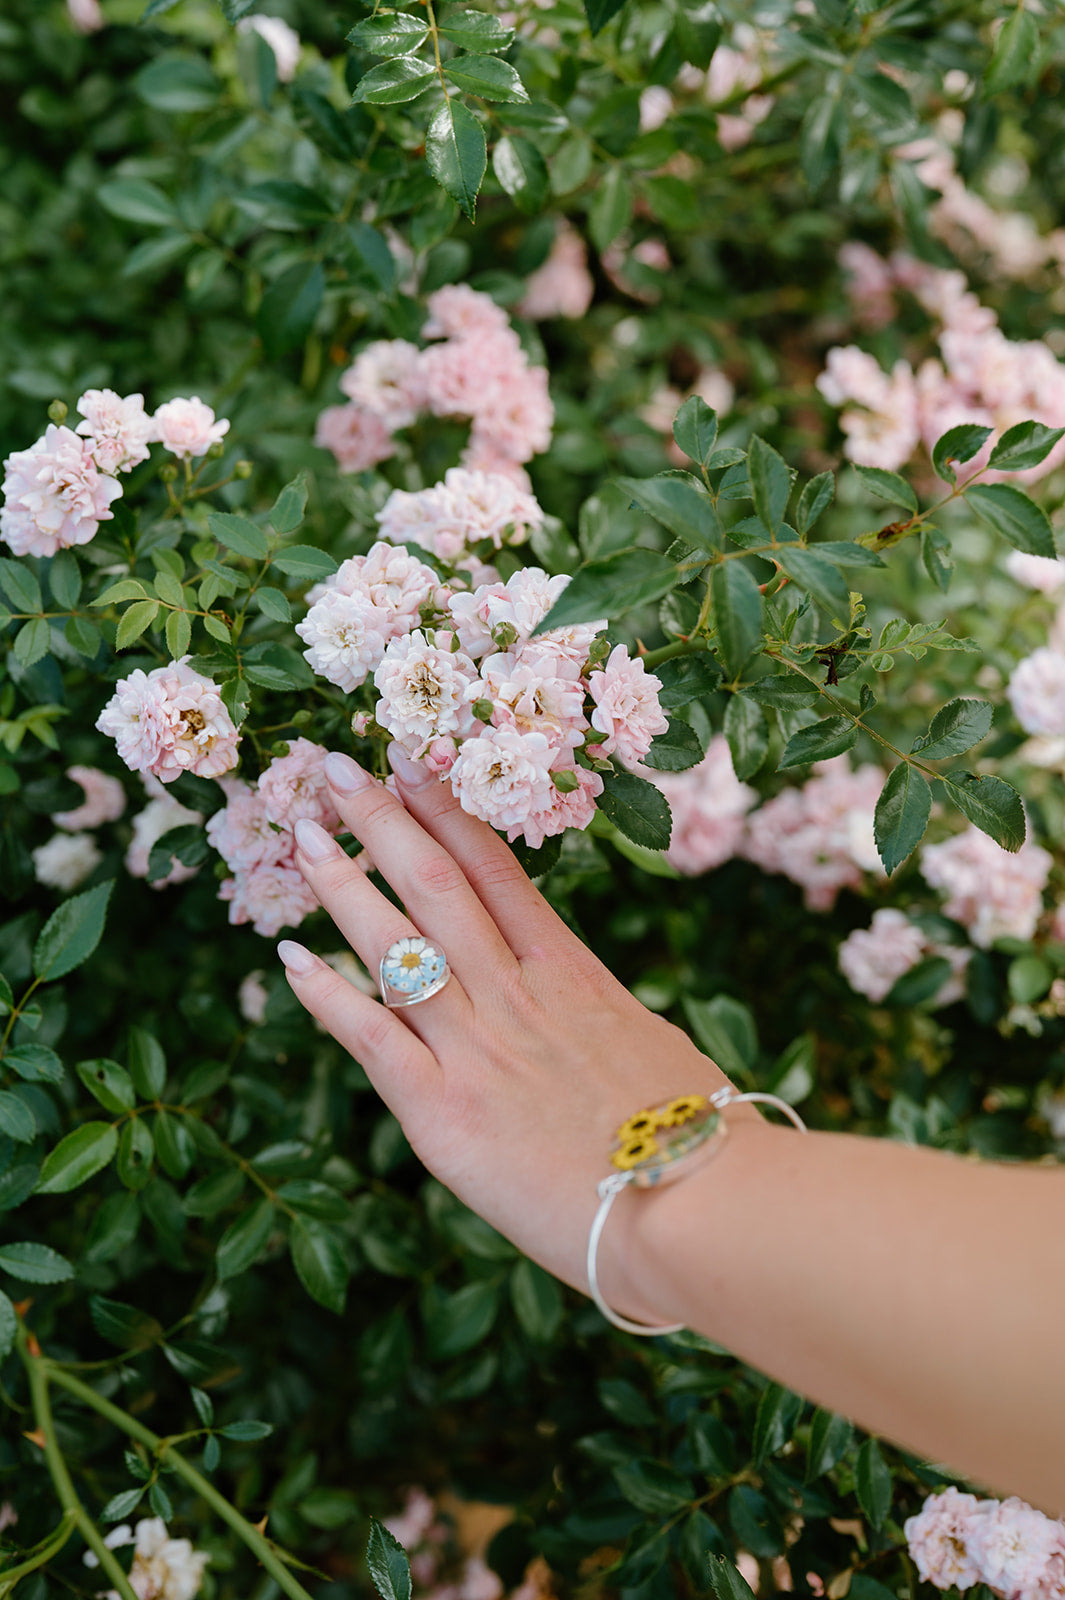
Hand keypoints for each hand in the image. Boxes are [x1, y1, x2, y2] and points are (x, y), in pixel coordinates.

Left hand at [278, 747, 740, 1321]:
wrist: (701, 1205)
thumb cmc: (700, 1135)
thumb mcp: (648, 1045)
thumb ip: (599, 1014)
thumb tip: (585, 1008)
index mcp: (571, 974)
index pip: (495, 871)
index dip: (445, 812)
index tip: (411, 764)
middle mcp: (517, 995)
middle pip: (436, 885)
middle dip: (382, 821)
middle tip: (337, 770)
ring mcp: (478, 1049)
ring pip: (396, 944)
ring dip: (343, 884)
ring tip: (304, 836)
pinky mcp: (445, 1114)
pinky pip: (373, 1039)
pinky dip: (328, 994)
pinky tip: (292, 959)